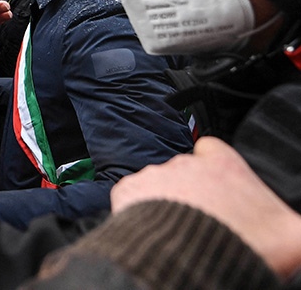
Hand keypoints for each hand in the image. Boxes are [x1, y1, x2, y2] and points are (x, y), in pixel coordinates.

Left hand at [112, 136, 300, 278]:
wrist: (193, 262)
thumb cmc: (245, 245)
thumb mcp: (293, 234)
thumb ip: (297, 224)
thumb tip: (299, 228)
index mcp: (224, 164)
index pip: (213, 149)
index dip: (215, 164)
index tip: (219, 184)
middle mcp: (185, 163)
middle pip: (186, 171)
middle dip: (192, 191)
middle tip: (201, 220)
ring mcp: (153, 176)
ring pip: (159, 184)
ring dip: (165, 201)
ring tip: (178, 230)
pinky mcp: (127, 192)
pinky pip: (132, 196)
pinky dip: (139, 210)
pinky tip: (156, 230)